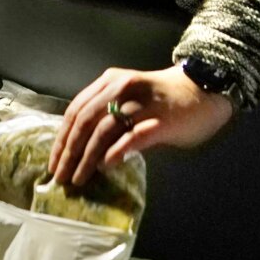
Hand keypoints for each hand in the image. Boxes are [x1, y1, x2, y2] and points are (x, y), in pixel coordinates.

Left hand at [50, 65, 235, 187]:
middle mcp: (122, 88)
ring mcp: (141, 103)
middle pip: (85, 120)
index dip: (62, 138)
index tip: (54, 161)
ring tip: (78, 178)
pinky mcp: (160, 120)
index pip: (76, 110)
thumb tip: (82, 148)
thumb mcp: (130, 99)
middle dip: (69, 151)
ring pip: (104, 129)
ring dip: (87, 157)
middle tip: (60, 176)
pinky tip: (106, 166)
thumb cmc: (165, 99)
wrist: (205, 89)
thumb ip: (109, 116)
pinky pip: (133, 136)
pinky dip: (116, 151)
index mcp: (110, 82)